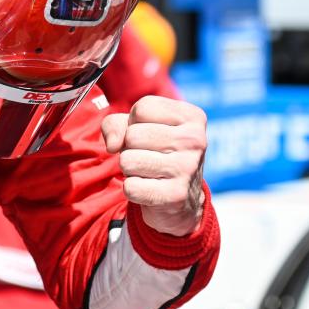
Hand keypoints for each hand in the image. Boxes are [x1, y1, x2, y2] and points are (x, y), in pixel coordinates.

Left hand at [102, 95, 207, 236]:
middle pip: (133, 135)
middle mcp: (195, 140)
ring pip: (127, 160)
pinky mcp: (176, 195)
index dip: (134, 123)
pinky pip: (131, 187)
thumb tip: (113, 145)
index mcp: (192, 117)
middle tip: (148, 157)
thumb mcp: (135, 128)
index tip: (149, 135)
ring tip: (148, 172)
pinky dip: (132, 190)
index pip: (142, 109)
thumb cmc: (154, 153)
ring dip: (130, 168)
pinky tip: (150, 189)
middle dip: (130, 148)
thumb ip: (115, 124)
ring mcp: (188, 168)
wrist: (180, 199)